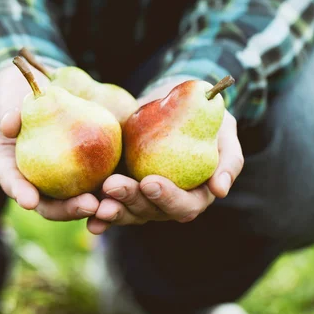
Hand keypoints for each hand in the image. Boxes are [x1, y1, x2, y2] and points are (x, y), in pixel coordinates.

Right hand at [0, 64, 98, 220]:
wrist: (41, 89)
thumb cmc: (19, 94)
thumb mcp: (10, 97)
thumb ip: (10, 108)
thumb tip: (10, 124)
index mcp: (10, 167)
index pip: (13, 183)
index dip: (21, 193)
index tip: (30, 201)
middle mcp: (35, 181)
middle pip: (49, 204)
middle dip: (67, 210)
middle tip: (88, 205)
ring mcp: (61, 179)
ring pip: (76, 201)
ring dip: (93, 207)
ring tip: (109, 205)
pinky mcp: (85, 171)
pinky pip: (97, 184)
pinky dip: (110, 191)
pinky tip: (127, 189)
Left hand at [87, 79, 243, 234]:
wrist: (172, 102)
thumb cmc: (205, 117)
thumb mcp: (224, 131)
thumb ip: (229, 159)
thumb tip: (220, 191)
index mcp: (195, 195)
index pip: (184, 206)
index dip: (168, 198)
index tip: (150, 182)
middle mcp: (167, 202)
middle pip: (150, 211)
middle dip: (131, 201)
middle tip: (113, 186)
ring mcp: (142, 196)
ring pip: (126, 211)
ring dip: (111, 209)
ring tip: (95, 203)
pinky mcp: (121, 184)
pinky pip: (108, 200)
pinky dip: (95, 207)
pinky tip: (84, 208)